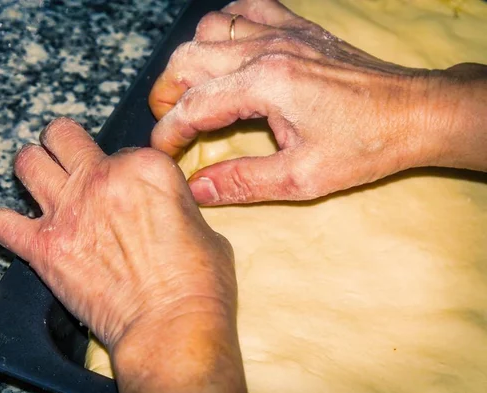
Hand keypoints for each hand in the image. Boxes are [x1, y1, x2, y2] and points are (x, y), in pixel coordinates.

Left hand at [0, 118, 245, 392]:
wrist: (172, 326)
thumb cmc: (199, 283)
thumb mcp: (203, 227)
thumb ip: (174, 207)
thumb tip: (163, 213)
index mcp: (145, 167)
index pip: (122, 148)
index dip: (124, 169)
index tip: (127, 189)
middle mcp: (101, 178)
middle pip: (63, 135)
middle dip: (64, 145)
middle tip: (69, 161)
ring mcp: (67, 210)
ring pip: (27, 162)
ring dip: (31, 168)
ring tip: (37, 181)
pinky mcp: (43, 248)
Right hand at [149, 0, 484, 204]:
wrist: (413, 112)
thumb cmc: (365, 145)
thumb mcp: (303, 178)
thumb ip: (243, 182)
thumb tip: (197, 189)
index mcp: (266, 85)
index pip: (194, 105)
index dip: (168, 132)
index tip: (162, 151)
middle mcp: (267, 49)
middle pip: (188, 59)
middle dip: (168, 94)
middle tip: (173, 123)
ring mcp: (282, 31)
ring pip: (209, 29)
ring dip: (192, 60)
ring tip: (197, 91)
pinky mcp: (297, 27)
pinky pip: (246, 7)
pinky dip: (226, 26)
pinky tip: (229, 52)